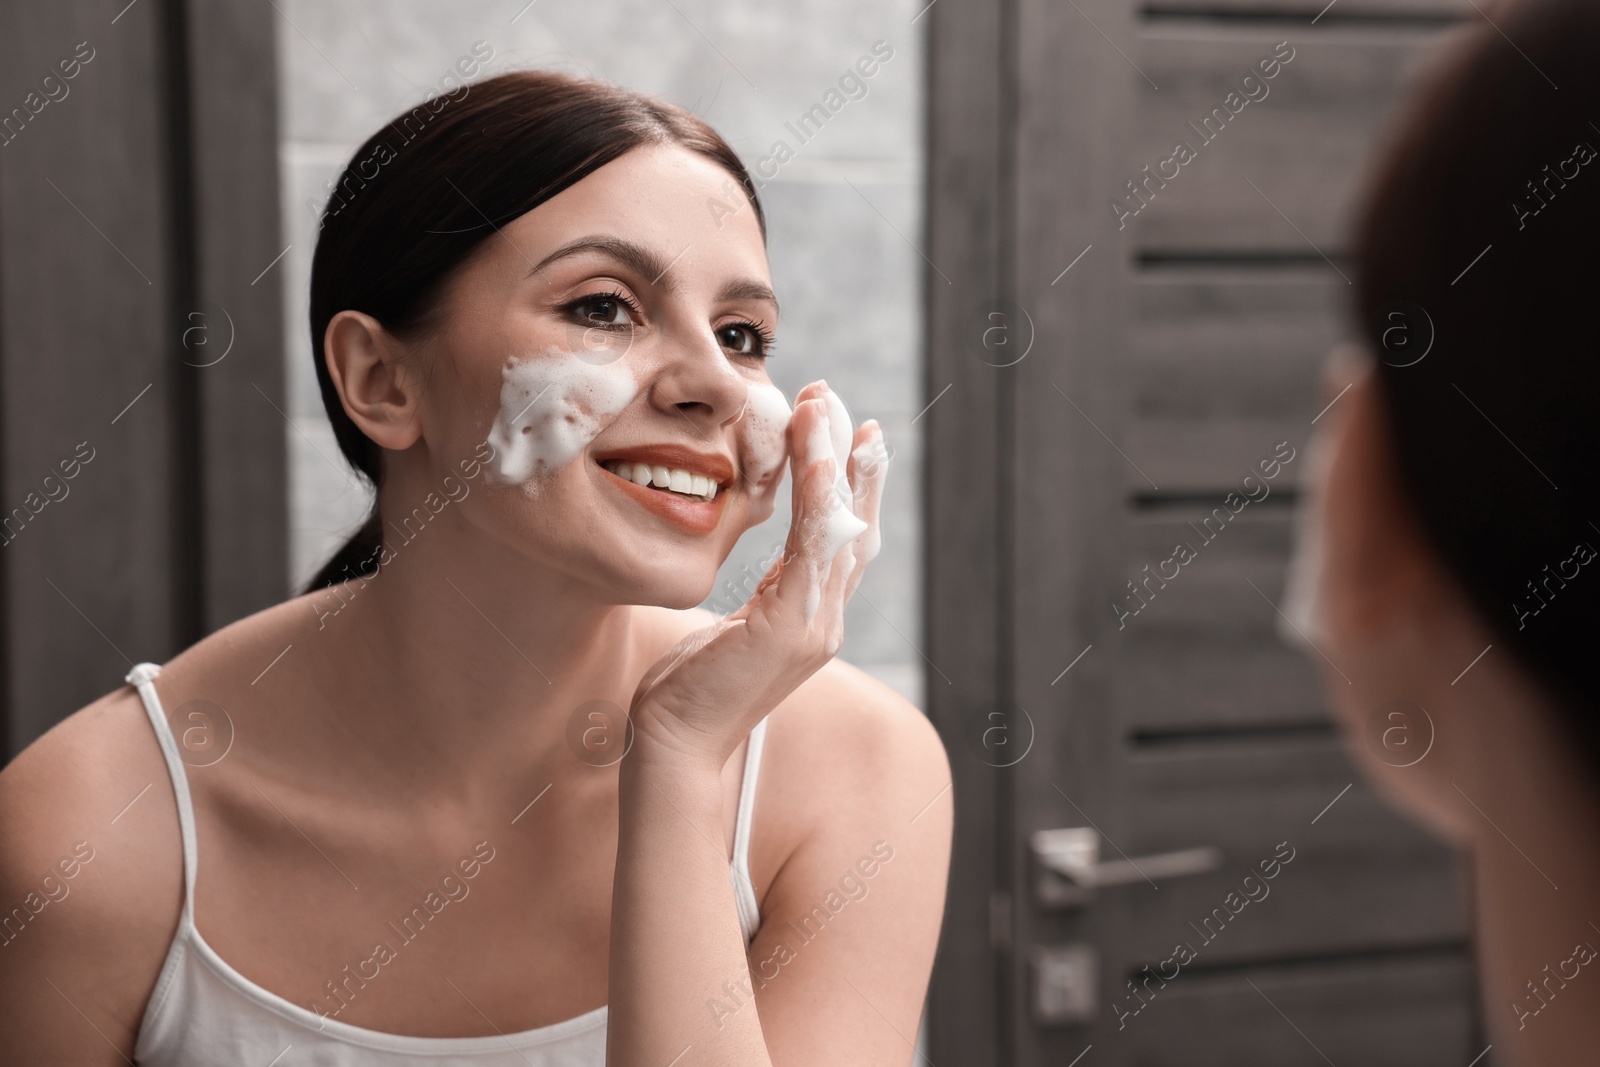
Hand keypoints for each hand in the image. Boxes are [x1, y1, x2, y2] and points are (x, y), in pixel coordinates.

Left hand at [627, 380, 888, 773]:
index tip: (848, 434)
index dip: (850, 486)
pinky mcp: (792, 628)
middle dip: (853, 460)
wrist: (672, 746)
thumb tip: (768, 569)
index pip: (841, 540)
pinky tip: (816, 458)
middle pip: (855, 526)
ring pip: (839, 527)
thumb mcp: (731, 630)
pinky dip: (820, 499)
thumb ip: (760, 597)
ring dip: (833, 460)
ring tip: (825, 406)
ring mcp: (815, 626)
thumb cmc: (688, 691)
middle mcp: (825, 621)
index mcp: (813, 619)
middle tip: (842, 403)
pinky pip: (814, 550)